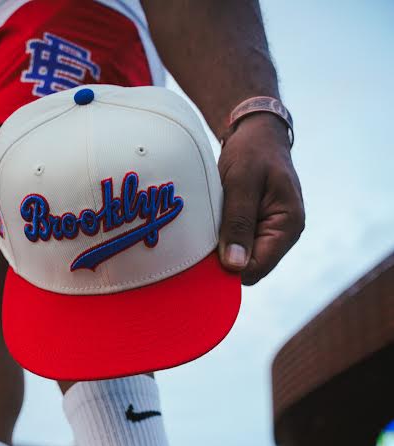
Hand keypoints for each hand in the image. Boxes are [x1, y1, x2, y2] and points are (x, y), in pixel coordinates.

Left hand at [218, 114, 304, 284]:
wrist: (257, 133)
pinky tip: (210, 228)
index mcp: (288, 226)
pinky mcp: (255, 230)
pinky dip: (221, 241)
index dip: (229, 268)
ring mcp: (269, 234)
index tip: (203, 256)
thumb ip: (238, 223)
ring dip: (221, 250)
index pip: (256, 268)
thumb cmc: (252, 151)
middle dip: (224, 259)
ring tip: (207, 229)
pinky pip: (236, 247)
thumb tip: (234, 266)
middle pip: (248, 269)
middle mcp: (282, 236)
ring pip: (240, 260)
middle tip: (200, 241)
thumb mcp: (242, 182)